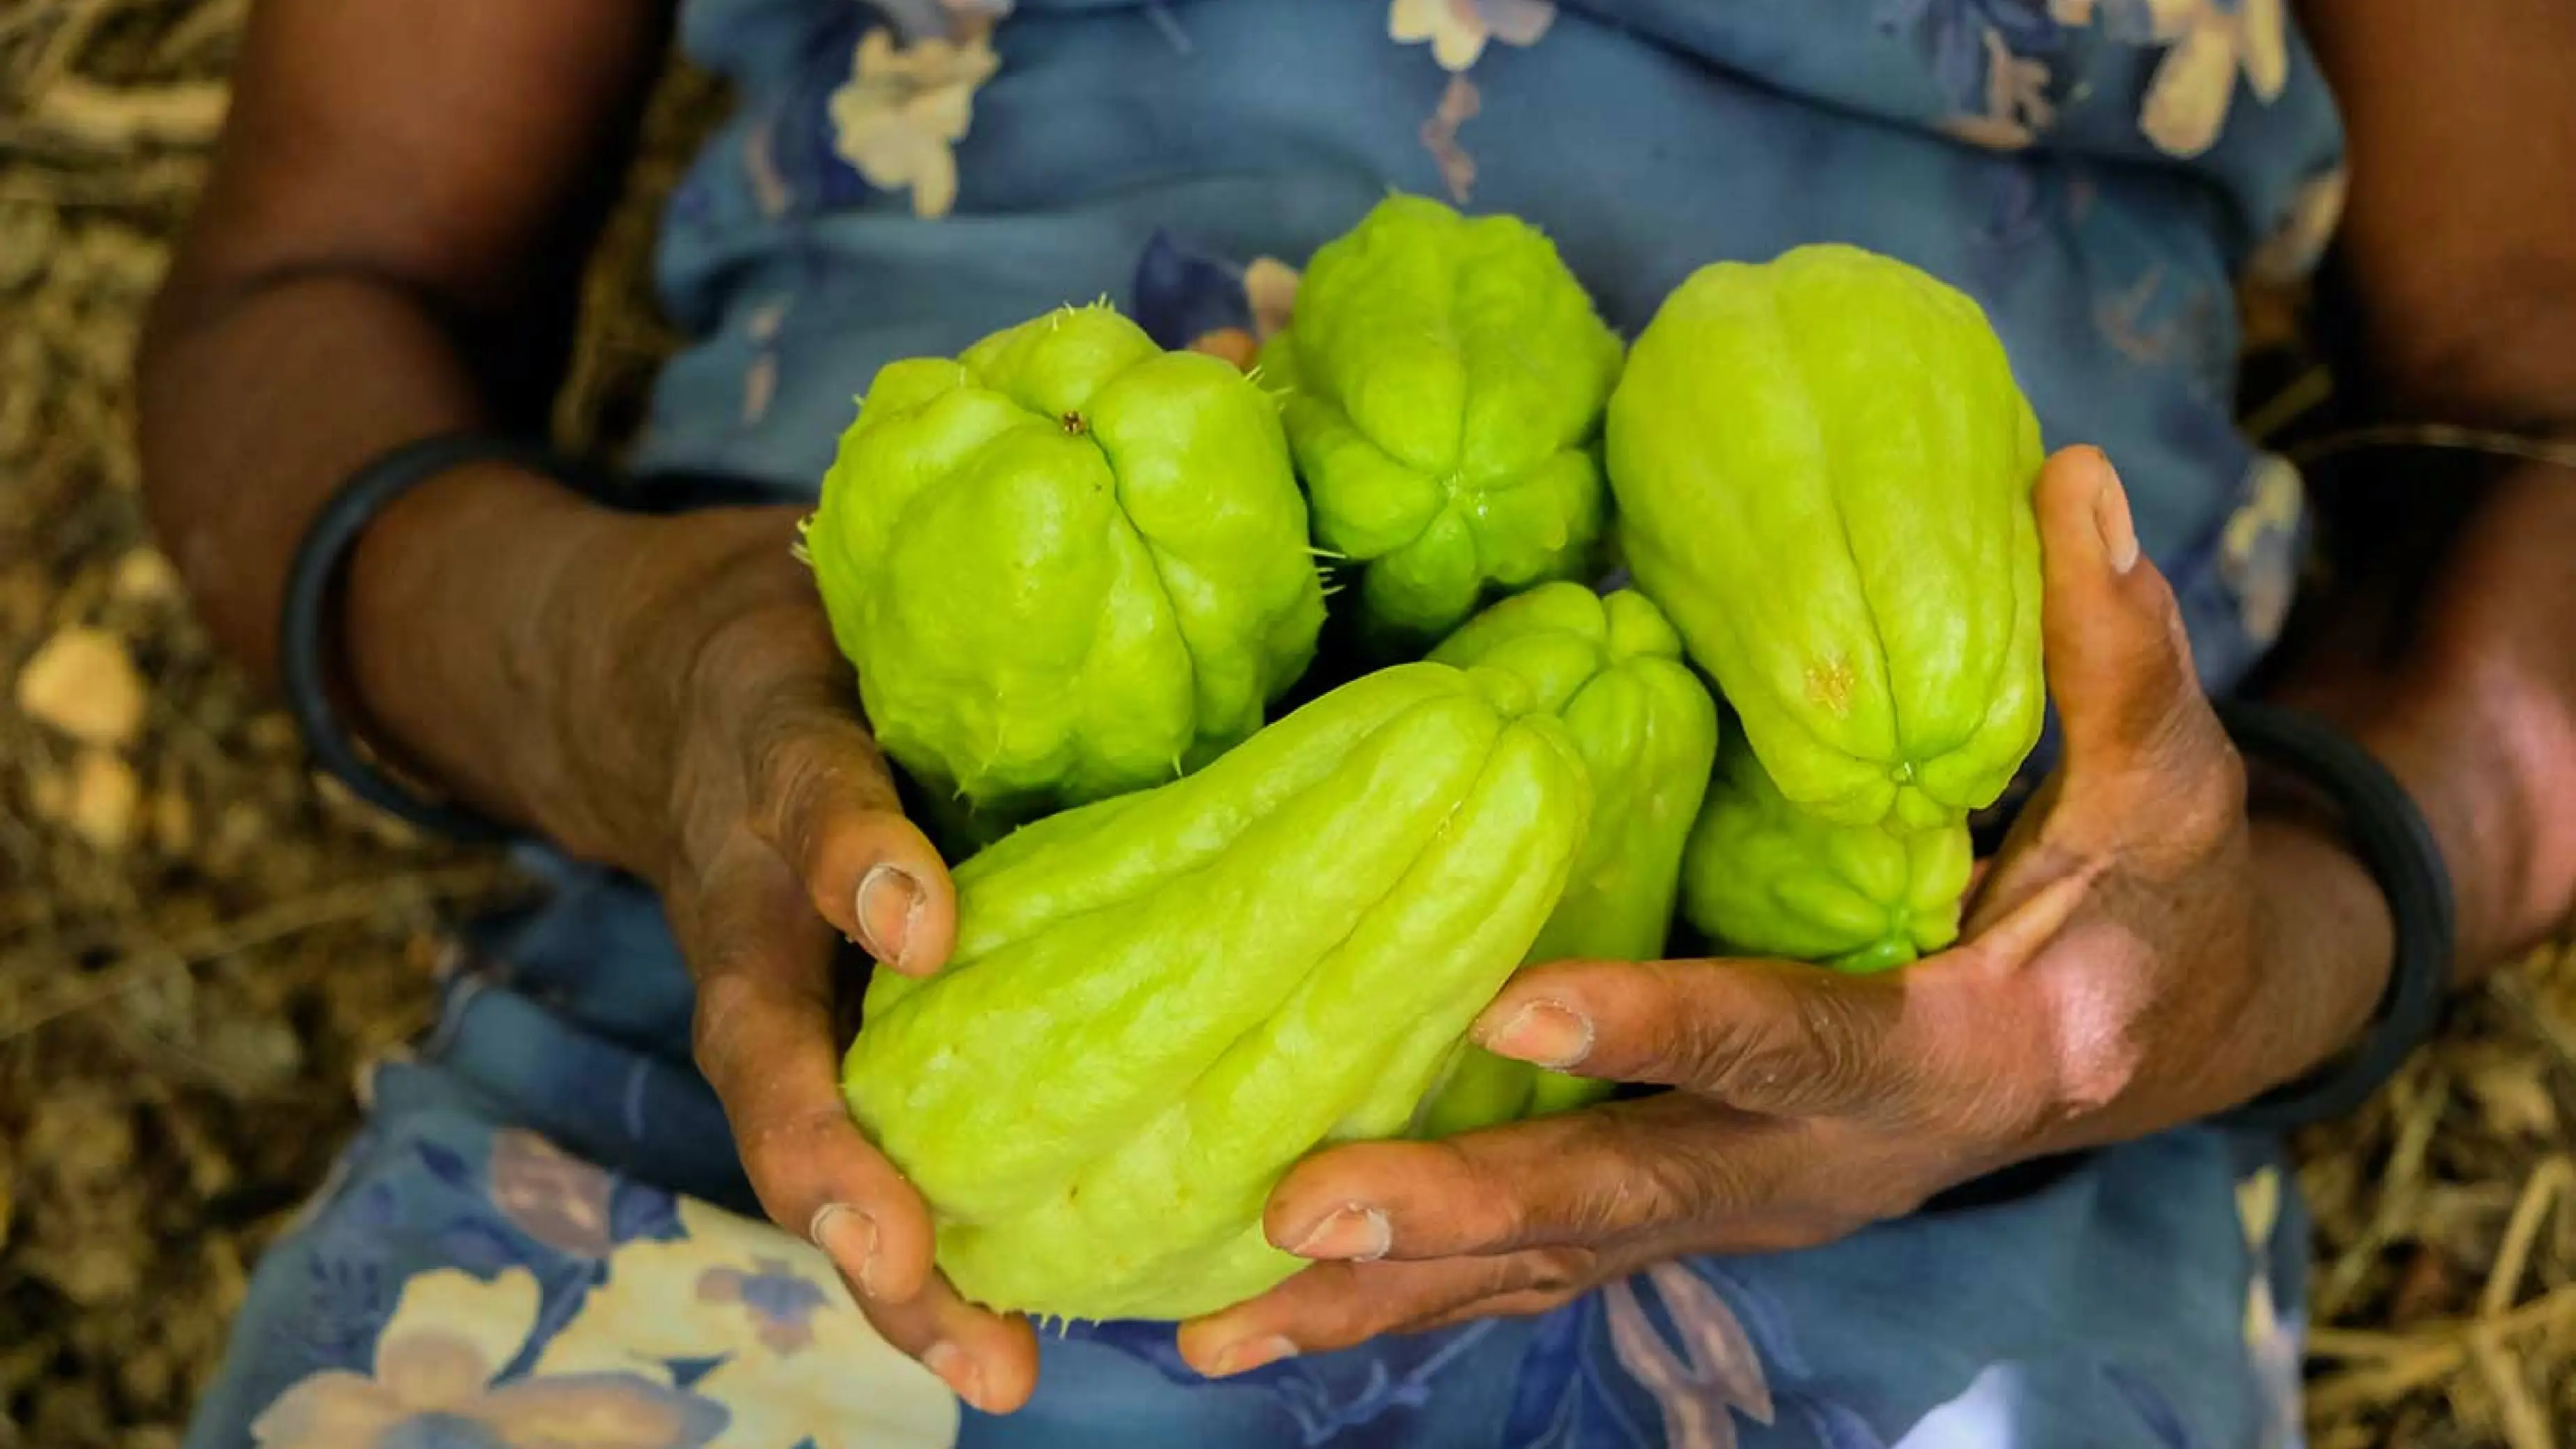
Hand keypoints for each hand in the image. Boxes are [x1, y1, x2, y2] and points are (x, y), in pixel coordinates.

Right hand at [509, 501, 1042, 1411]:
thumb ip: (1025, 478)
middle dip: (834, 1156)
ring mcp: (767, 996)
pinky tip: (1009, 1343)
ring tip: (986, 1372)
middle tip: (909, 1255)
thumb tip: (1220, 353)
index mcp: (777, 755)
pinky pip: (857, 1162)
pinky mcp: (807, 1050)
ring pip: (801, 1142)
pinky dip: (919, 1257)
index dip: (851, 863)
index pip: (802, 803)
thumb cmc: (810, 614)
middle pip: (762, 1046)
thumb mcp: (880, 537)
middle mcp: (750, 900)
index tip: (918, 919)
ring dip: (885, 1261)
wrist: (652, 689)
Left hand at [1174, 446, 2399, 1374]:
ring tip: (1213, 1326)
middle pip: (1631, 1199)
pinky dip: (1407, 1296)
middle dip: (1464, 1212)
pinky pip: (1539, 1267)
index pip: (1794, 1042)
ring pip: (1557, 1267)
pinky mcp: (1689, 1202)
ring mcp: (1745, 1203)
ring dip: (1388, 1297)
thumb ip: (2115, 657)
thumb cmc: (2151, 900)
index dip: (1664, 1028)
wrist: (2146, 1041)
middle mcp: (1826, 1167)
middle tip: (1298, 1205)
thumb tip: (2069, 479)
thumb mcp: (2168, 787)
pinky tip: (1260, 1314)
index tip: (1512, 1007)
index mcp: (1945, 1060)